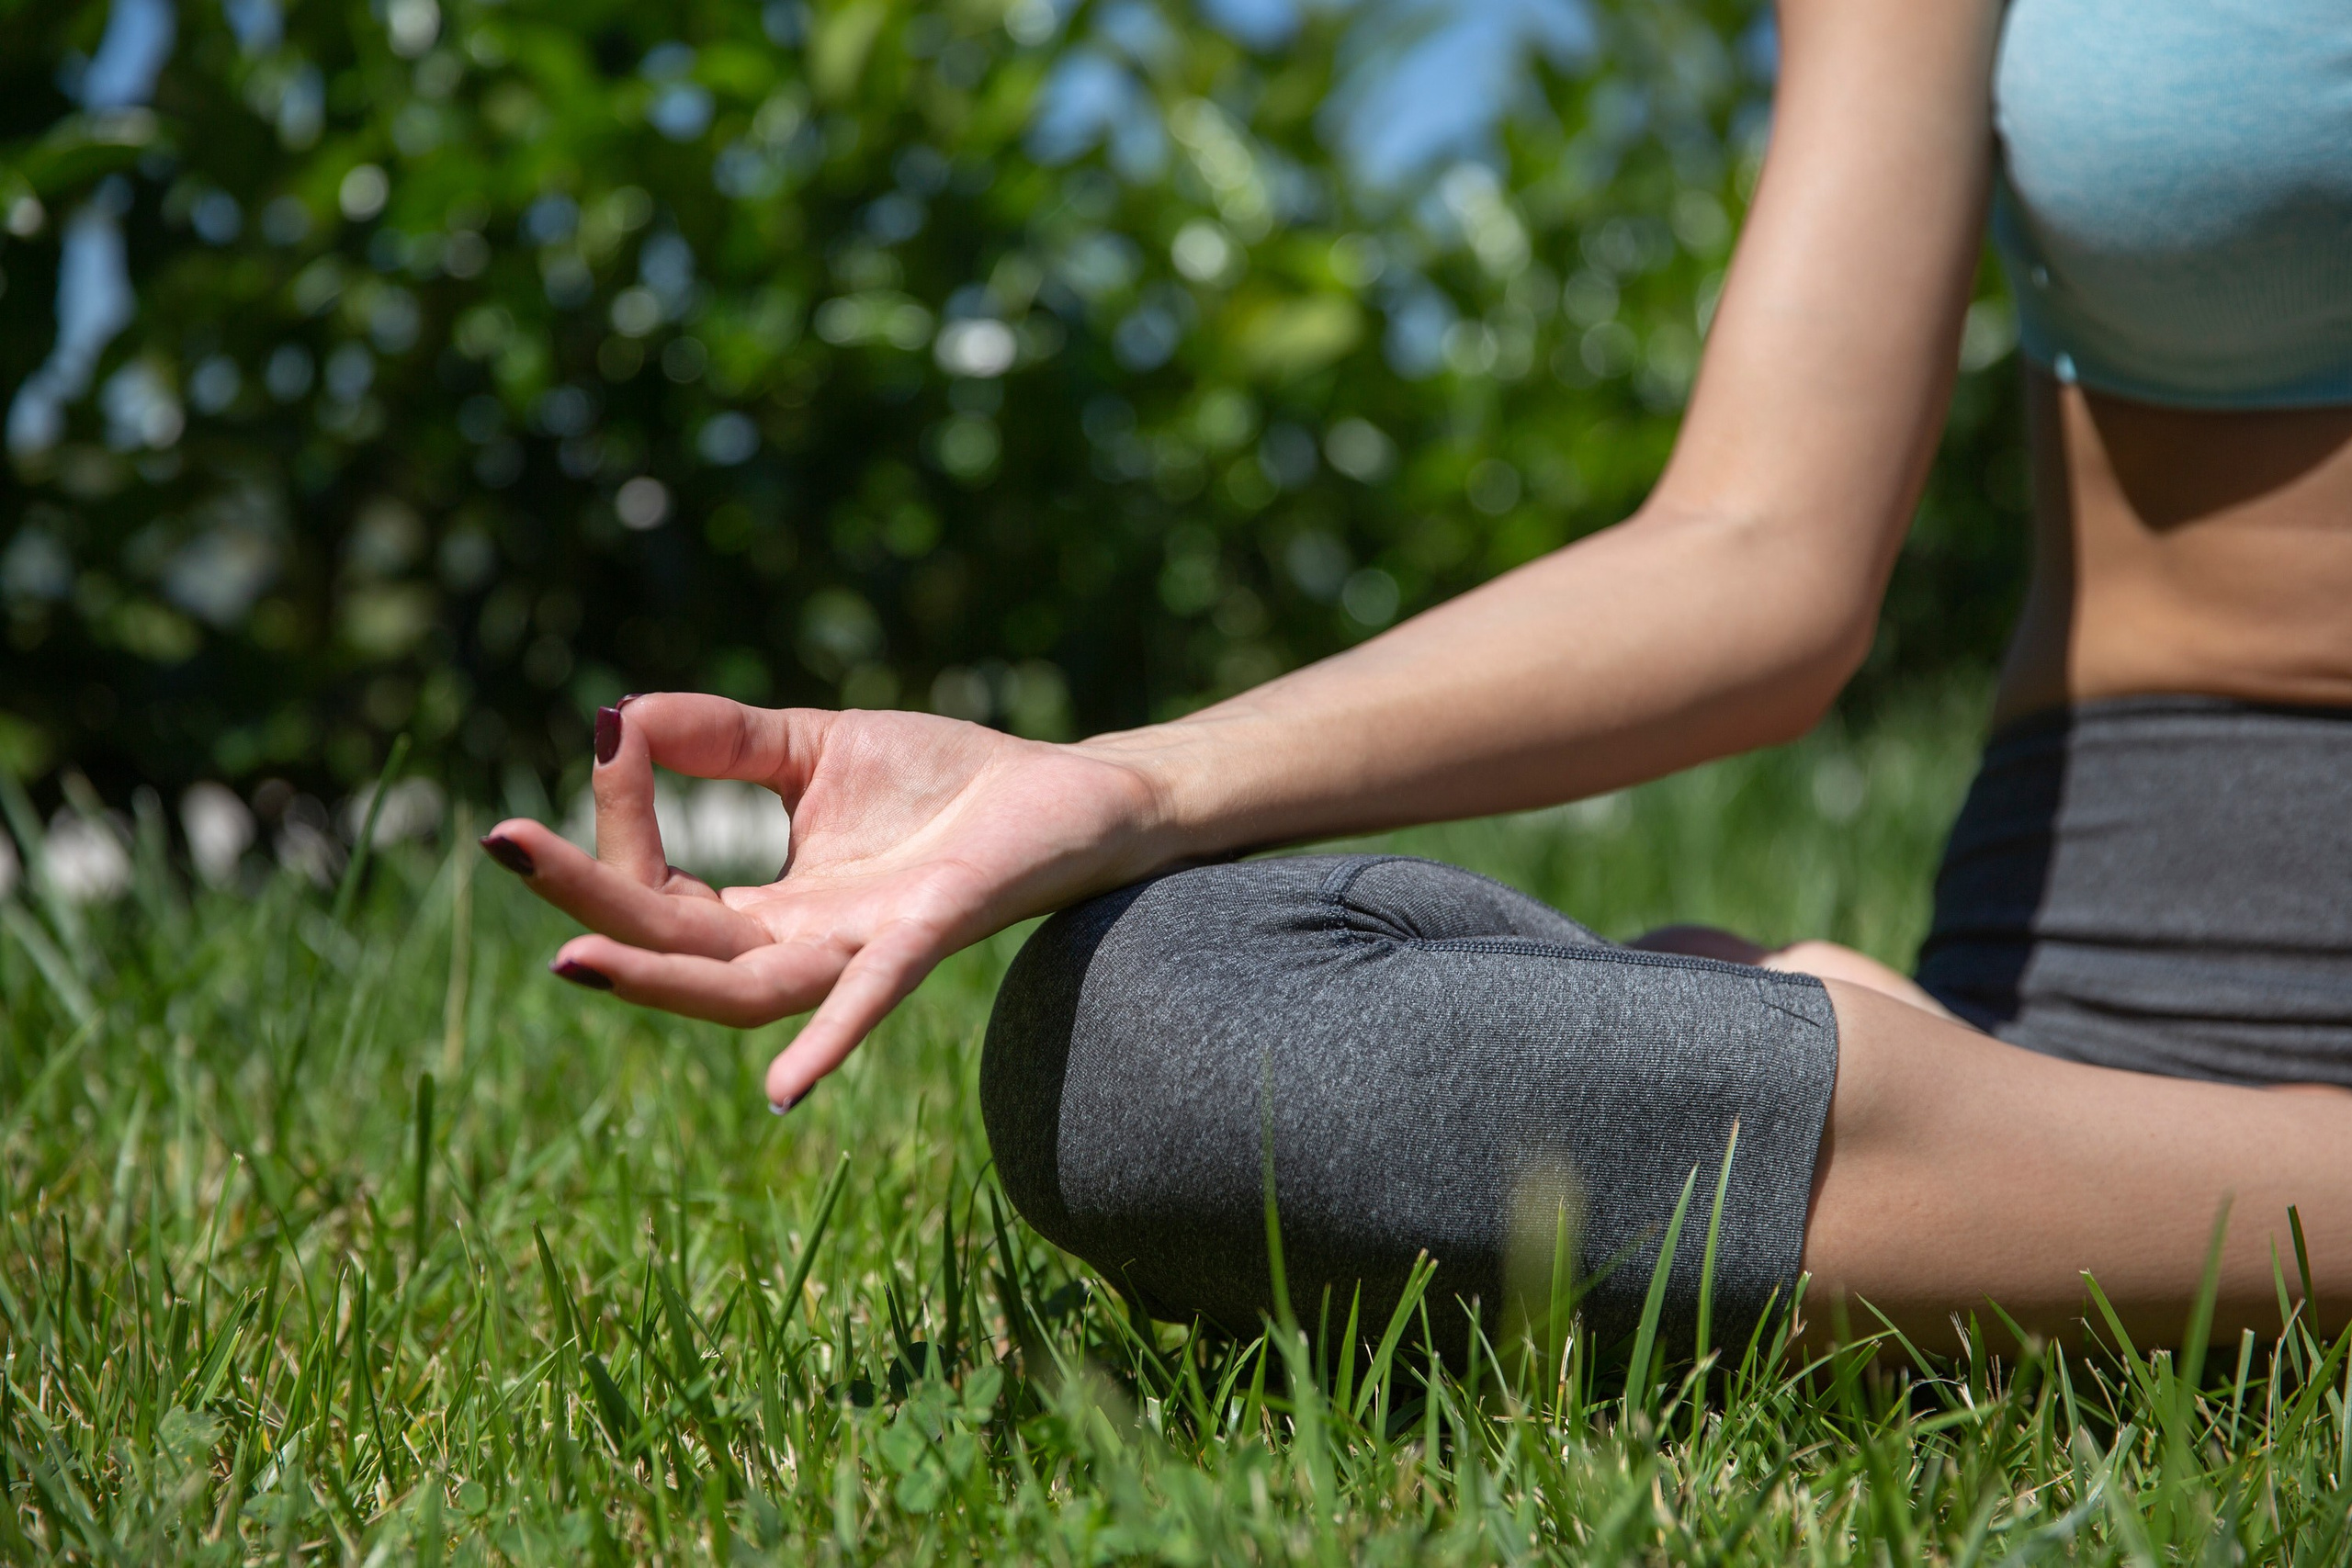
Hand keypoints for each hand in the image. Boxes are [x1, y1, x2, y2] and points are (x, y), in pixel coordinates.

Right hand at [479, 694, 1171, 1107]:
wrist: (1071, 792)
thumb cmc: (946, 782)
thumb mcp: (810, 747)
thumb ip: (719, 741)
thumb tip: (617, 718)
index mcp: (769, 907)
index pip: (657, 889)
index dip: (622, 823)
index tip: (616, 739)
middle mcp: (803, 945)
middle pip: (673, 947)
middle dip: (585, 900)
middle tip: (502, 844)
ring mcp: (862, 948)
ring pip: (742, 989)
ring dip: (656, 977)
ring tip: (572, 958)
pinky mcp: (928, 934)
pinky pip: (870, 998)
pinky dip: (827, 1044)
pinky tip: (782, 1091)